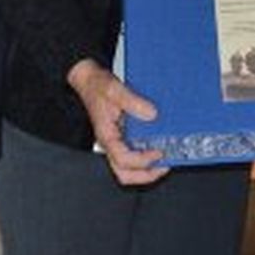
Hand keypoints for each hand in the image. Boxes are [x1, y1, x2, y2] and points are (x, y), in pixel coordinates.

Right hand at [67, 58, 167, 185]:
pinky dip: (146, 157)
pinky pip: (133, 155)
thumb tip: (152, 114)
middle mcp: (111, 144)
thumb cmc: (97, 85)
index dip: (142, 160)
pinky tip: (159, 146)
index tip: (158, 152)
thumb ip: (132, 101)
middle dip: (146, 175)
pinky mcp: (121, 137)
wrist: (89, 79)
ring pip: (128, 169)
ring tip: (165, 160)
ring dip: (147, 169)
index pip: (123, 160)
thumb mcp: (114, 89)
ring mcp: (116, 142)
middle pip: (124, 174)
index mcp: (106, 136)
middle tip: (165, 165)